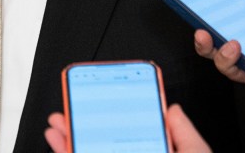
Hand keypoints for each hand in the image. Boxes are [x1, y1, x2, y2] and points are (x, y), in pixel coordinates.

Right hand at [44, 104, 210, 152]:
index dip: (118, 114)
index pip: (135, 133)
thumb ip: (185, 134)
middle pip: (106, 143)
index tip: (105, 97)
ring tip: (60, 121)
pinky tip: (60, 141)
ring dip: (70, 137)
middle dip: (86, 123)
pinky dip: (66, 151)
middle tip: (75, 105)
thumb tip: (172, 109)